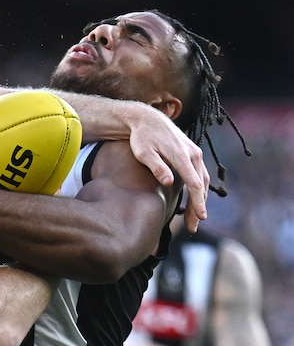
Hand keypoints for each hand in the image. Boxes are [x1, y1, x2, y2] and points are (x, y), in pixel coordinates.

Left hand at [127, 105, 209, 232]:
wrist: (147, 119)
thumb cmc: (142, 138)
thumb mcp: (144, 152)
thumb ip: (156, 167)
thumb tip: (169, 183)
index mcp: (182, 156)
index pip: (195, 184)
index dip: (198, 203)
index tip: (199, 218)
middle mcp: (193, 154)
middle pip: (201, 186)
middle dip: (198, 207)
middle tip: (192, 226)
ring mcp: (194, 153)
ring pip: (203, 180)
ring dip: (200, 200)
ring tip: (193, 218)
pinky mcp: (192, 153)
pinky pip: (200, 174)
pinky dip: (199, 189)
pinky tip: (193, 201)